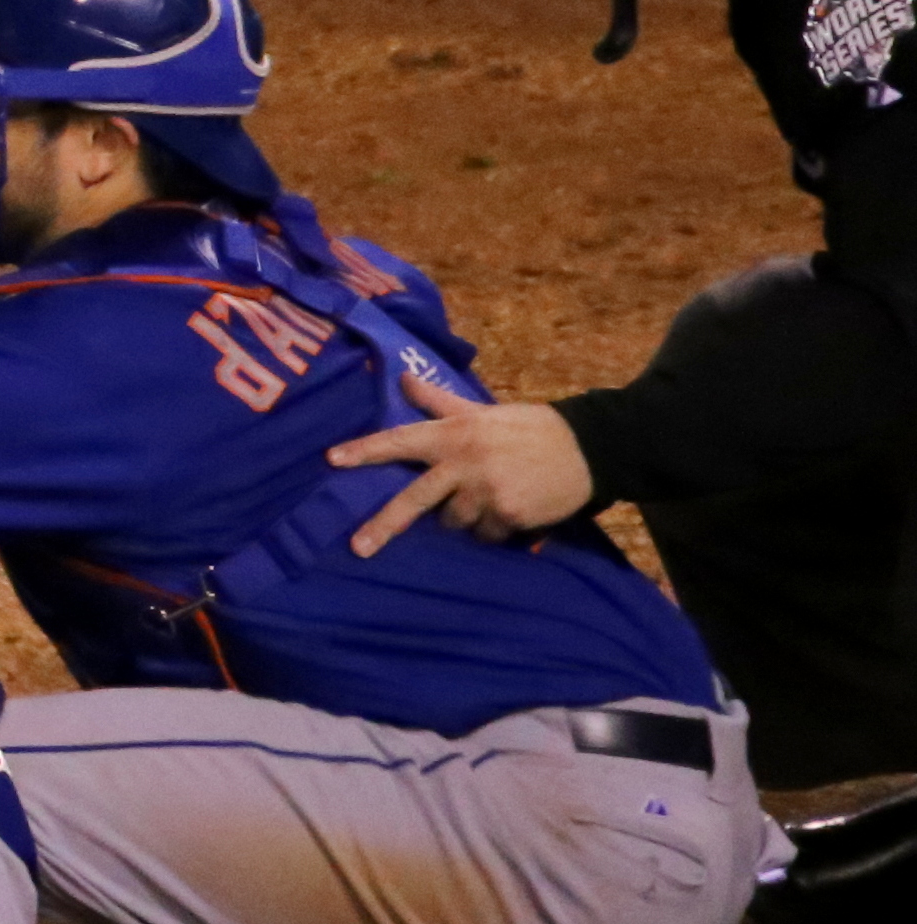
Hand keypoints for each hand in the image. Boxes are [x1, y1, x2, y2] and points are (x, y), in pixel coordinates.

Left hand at [328, 365, 596, 554]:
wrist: (590, 448)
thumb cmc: (529, 428)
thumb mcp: (482, 410)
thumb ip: (438, 401)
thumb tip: (401, 376)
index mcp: (455, 434)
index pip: (401, 441)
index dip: (366, 450)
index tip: (332, 460)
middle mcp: (465, 463)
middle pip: (414, 499)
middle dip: (383, 524)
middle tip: (357, 547)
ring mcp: (487, 492)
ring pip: (454, 521)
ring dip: (465, 516)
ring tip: (492, 494)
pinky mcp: (510, 516)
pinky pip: (486, 534)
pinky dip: (494, 528)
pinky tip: (513, 508)